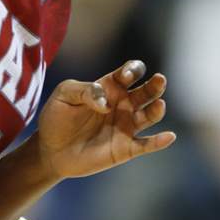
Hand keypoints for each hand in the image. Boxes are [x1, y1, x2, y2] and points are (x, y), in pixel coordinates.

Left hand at [34, 60, 175, 181]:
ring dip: (156, 110)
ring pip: (149, 116)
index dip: (131, 71)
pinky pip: (146, 145)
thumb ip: (85, 90)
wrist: (50, 149)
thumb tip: (106, 102)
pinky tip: (169, 136)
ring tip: (160, 105)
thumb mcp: (65, 94)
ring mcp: (125, 126)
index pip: (129, 73)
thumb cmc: (57, 117)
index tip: (126, 76)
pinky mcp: (125, 148)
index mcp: (109, 87)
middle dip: (153, 85)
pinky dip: (159, 142)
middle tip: (159, 79)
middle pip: (145, 92)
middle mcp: (122, 104)